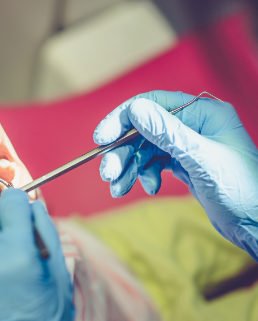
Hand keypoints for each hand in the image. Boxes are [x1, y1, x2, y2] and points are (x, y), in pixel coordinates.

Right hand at [94, 90, 257, 258]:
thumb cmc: (242, 190)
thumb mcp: (201, 159)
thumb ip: (167, 133)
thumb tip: (135, 109)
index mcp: (203, 113)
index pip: (153, 105)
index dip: (123, 119)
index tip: (102, 139)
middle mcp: (193, 124)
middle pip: (144, 130)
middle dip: (123, 152)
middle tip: (108, 174)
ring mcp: (187, 145)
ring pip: (145, 149)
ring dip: (128, 167)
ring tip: (118, 188)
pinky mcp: (183, 163)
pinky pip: (153, 163)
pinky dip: (144, 175)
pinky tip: (150, 188)